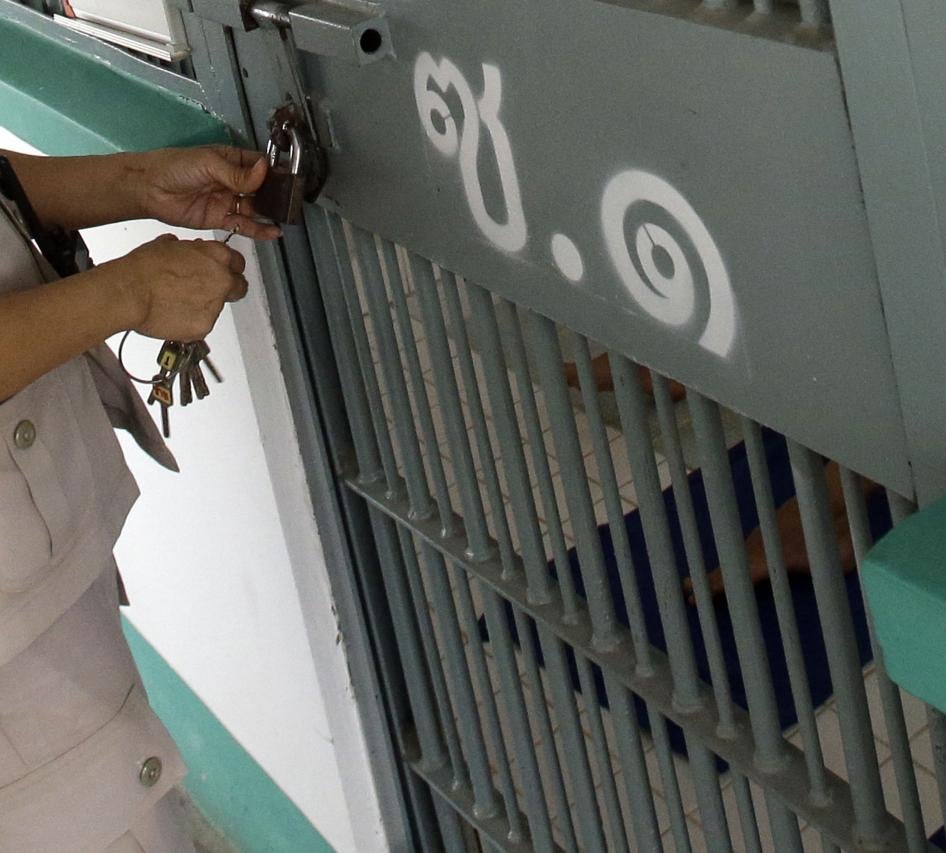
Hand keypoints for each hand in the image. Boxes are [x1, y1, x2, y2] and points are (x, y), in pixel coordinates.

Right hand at [109, 235, 248, 340]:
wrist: (130, 292)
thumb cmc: (143, 268)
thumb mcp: (167, 246)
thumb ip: (187, 250)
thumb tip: (187, 252)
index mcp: (217, 256)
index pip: (237, 263)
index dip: (227, 268)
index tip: (221, 271)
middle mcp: (222, 281)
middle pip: (239, 287)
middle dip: (227, 289)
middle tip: (208, 291)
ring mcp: (216, 306)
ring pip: (218, 308)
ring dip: (204, 306)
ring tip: (177, 303)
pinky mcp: (204, 327)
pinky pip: (202, 325)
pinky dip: (191, 322)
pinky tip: (173, 315)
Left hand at [136, 146, 280, 239]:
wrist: (149, 189)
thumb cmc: (176, 167)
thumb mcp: (209, 164)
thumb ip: (238, 173)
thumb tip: (265, 171)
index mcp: (231, 160)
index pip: (259, 165)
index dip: (274, 172)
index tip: (291, 179)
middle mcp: (233, 181)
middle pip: (261, 189)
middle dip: (276, 195)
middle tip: (292, 202)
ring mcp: (227, 201)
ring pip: (254, 208)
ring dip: (269, 213)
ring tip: (286, 218)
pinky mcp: (220, 219)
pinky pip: (244, 225)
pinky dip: (259, 230)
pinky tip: (273, 232)